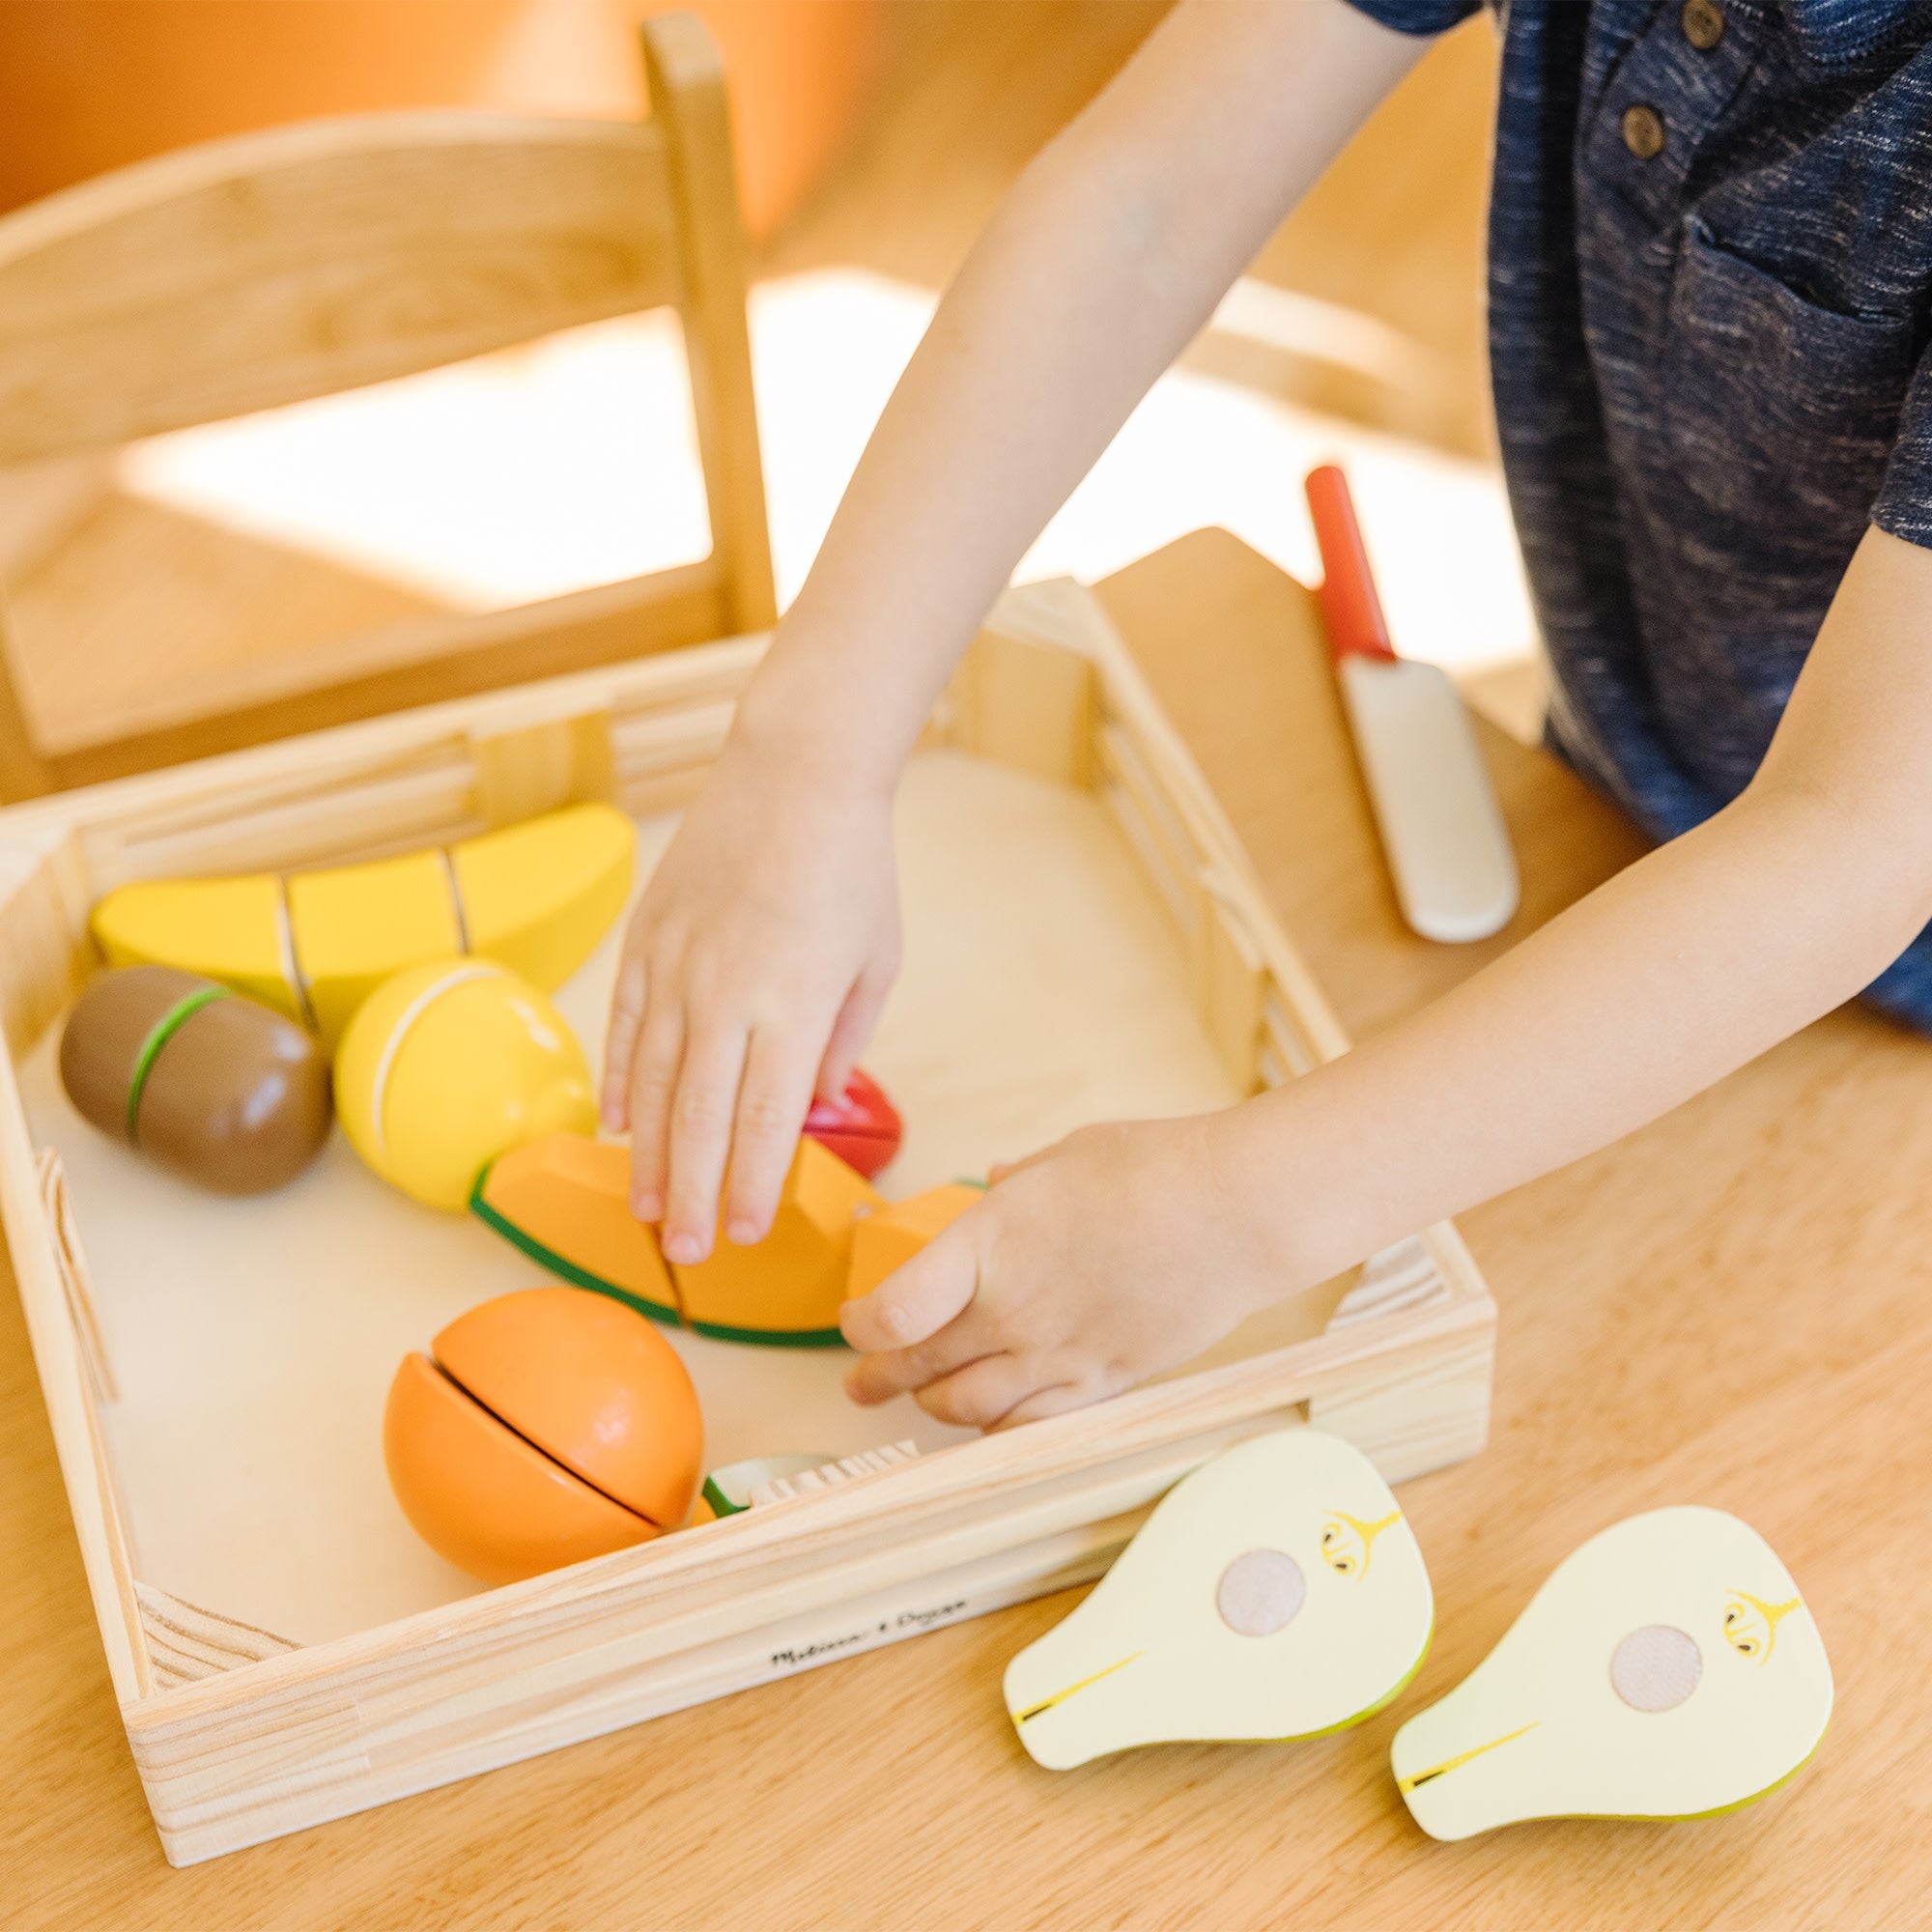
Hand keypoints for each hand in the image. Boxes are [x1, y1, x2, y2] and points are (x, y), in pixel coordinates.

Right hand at [603, 736, 900, 1262]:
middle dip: (694, 1195)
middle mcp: (728, 995)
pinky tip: (618, 1126)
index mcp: (796, 1006)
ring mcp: (678, 967)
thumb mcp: (878, 959)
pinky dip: (621, 1081)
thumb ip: (846, 1040)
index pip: (766, 1122)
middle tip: (687, 1253)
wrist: (794, 772)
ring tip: (647, 1209)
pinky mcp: (645, 940)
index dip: (752, 1185)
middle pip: (701, 1119)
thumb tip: (816, 1105)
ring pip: (653, 1083)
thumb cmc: (852, 868)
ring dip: (648, 1156)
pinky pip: (625, 1027)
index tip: (747, 1233)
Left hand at [840, 1111, 1293, 1428]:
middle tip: (858, 1383)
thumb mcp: (1065, 1156)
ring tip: (921, 1400)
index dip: (859, 1327)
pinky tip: (988, 1421)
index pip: (892, 1313)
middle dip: (877, 1378)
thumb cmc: (1154, 1168)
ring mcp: (1057, 1354)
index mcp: (989, 1242)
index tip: (853, 1321)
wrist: (1238, 1212)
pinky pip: (1029, 1426)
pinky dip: (996, 1429)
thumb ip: (1017, 1184)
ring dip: (933, 1406)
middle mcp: (1011, 1309)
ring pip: (967, 1407)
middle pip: (918, 1366)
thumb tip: (996, 1182)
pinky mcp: (1101, 1381)